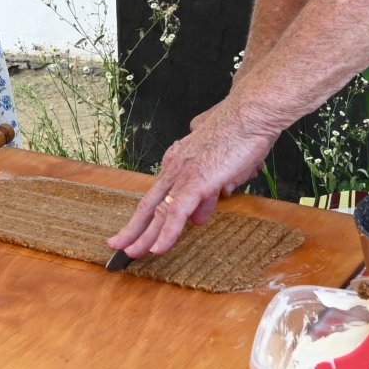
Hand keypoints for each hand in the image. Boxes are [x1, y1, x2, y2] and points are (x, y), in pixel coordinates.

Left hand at [108, 98, 281, 259]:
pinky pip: (176, 212)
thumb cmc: (241, 134)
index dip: (146, 214)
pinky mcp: (196, 181)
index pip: (158, 193)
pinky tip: (158, 248)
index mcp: (179, 160)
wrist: (251, 114)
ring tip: (132, 254)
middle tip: (118, 245)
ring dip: (144, 236)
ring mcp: (183, 174)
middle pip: (149, 203)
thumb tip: (198, 217)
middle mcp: (175, 166)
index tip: (139, 229)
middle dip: (132, 227)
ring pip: (158, 211)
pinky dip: (167, 233)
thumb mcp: (221, 170)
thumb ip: (208, 194)